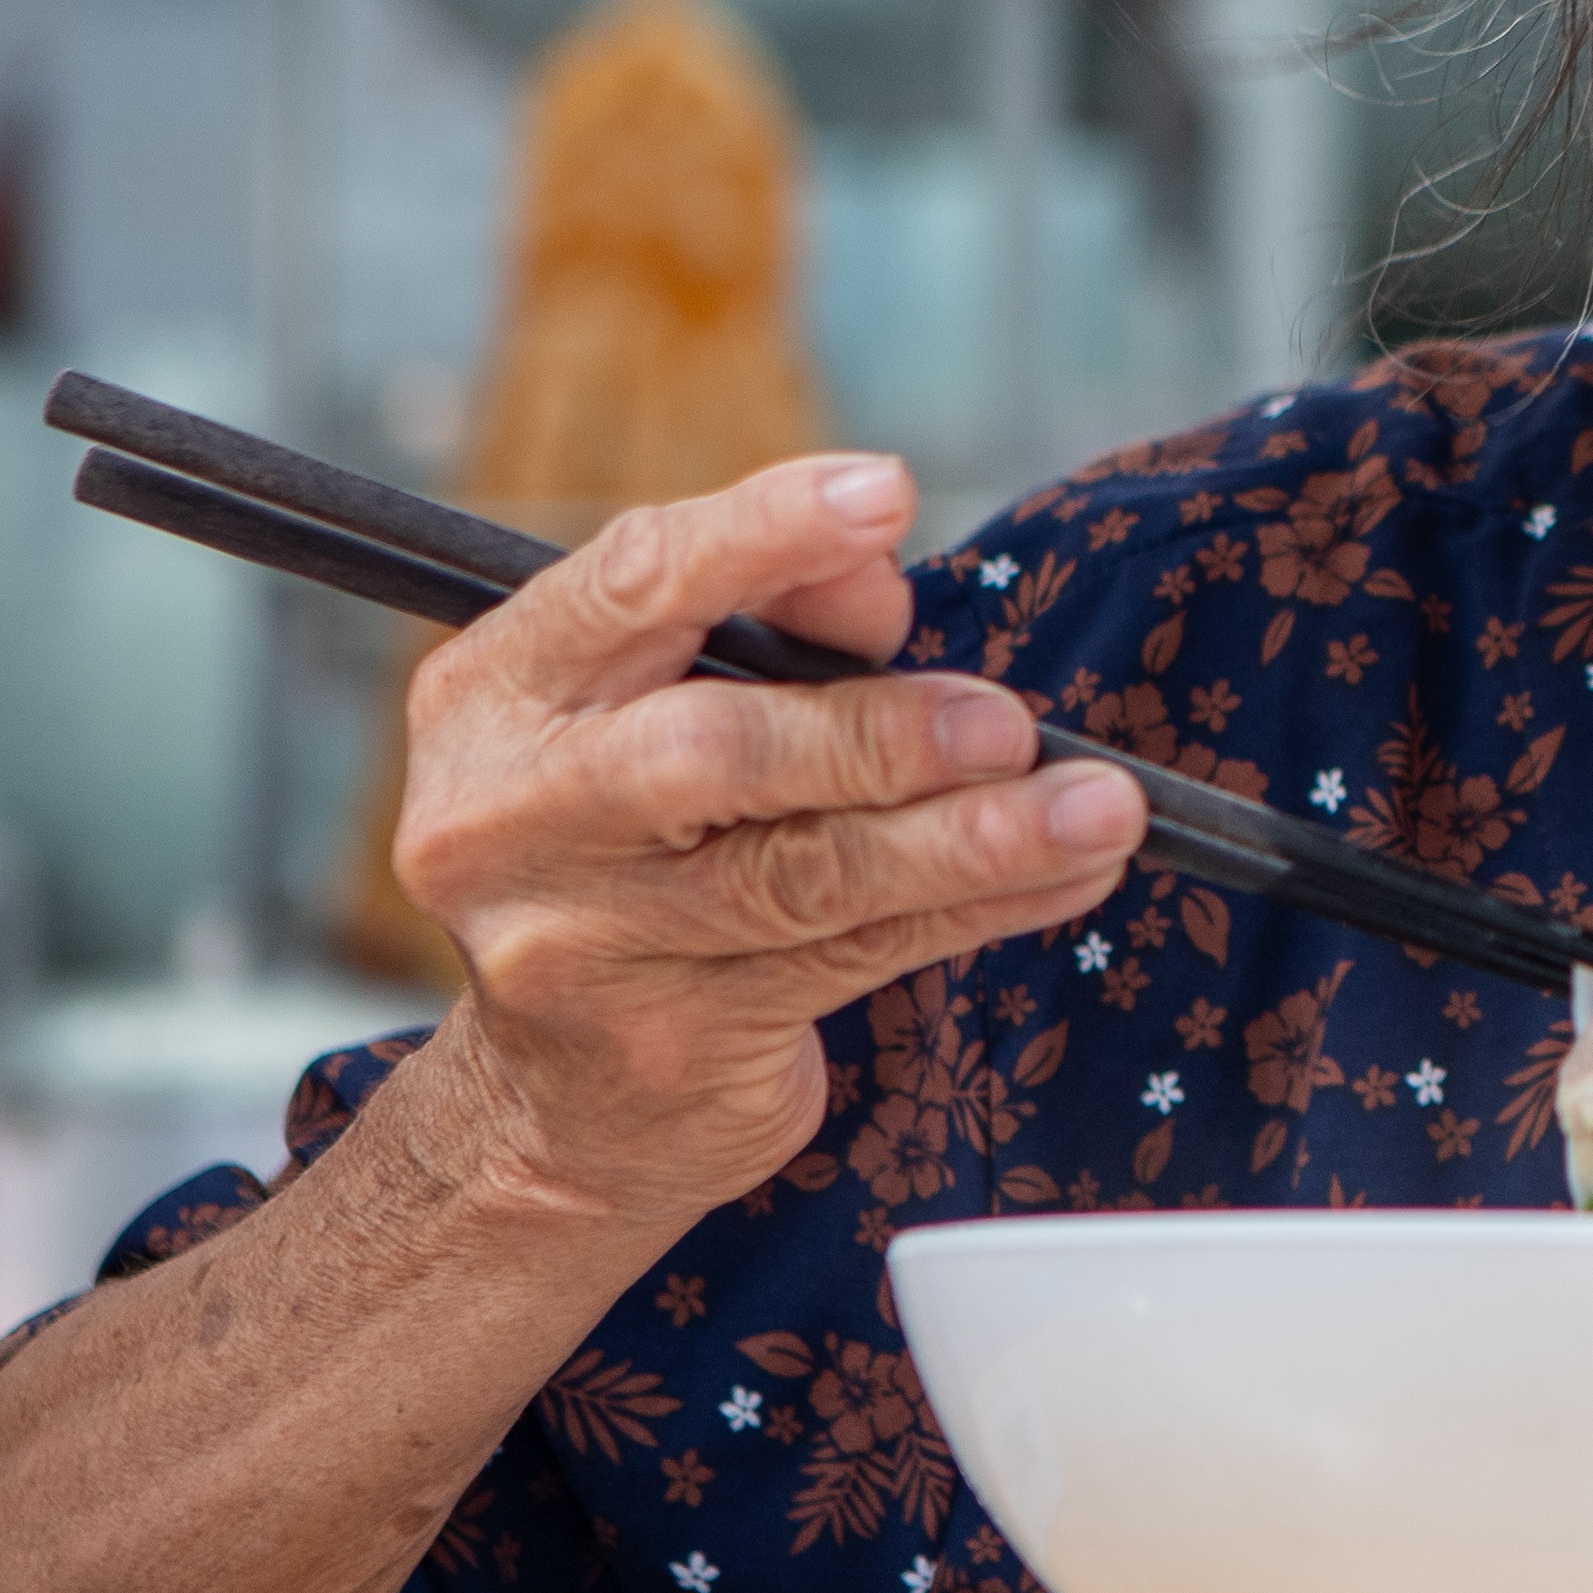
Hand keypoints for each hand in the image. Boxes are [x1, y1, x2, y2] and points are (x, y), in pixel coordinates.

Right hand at [393, 454, 1138, 1231]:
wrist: (549, 1100)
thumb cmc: (637, 848)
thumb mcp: (662, 710)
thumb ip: (763, 626)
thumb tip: (873, 572)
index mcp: (492, 696)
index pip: (624, 583)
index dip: (762, 532)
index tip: (887, 491)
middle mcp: (506, 818)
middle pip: (713, 752)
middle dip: (881, 730)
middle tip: (1011, 726)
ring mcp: (577, 948)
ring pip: (805, 875)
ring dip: (976, 837)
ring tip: (1100, 809)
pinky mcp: (669, 1046)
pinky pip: (854, 957)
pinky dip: (981, 906)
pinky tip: (1067, 877)